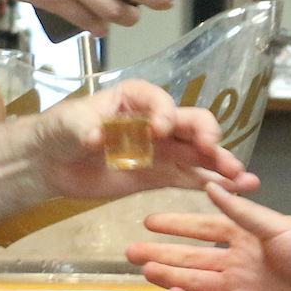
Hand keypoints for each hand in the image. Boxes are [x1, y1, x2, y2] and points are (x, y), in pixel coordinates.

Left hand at [30, 81, 249, 200]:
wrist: (48, 163)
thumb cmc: (59, 130)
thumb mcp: (67, 123)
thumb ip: (83, 126)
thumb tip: (95, 135)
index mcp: (135, 99)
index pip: (159, 100)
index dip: (165, 112)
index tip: (162, 129)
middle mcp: (155, 120)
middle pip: (190, 122)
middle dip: (206, 134)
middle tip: (212, 150)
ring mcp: (160, 149)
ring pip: (197, 152)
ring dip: (220, 162)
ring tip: (241, 177)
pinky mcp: (158, 175)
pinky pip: (188, 177)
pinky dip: (210, 183)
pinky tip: (234, 191)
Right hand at [127, 180, 290, 290]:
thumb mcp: (278, 227)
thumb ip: (242, 213)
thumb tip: (211, 188)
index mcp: (249, 237)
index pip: (205, 227)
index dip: (178, 224)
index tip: (149, 220)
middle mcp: (240, 263)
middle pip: (193, 258)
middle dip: (163, 253)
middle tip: (131, 251)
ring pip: (197, 284)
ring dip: (170, 276)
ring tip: (143, 269)